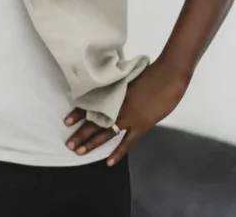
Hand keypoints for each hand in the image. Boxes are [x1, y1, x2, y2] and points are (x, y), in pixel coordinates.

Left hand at [64, 59, 190, 165]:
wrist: (168, 76)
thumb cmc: (150, 73)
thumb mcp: (127, 77)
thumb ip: (116, 87)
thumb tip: (107, 91)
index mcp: (113, 94)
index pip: (91, 104)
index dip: (78, 113)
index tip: (67, 121)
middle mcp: (117, 107)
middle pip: (95, 122)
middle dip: (81, 134)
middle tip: (69, 144)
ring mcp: (129, 118)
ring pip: (107, 133)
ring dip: (92, 143)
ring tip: (79, 152)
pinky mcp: (142, 126)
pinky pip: (127, 142)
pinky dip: (119, 152)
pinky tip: (109, 162)